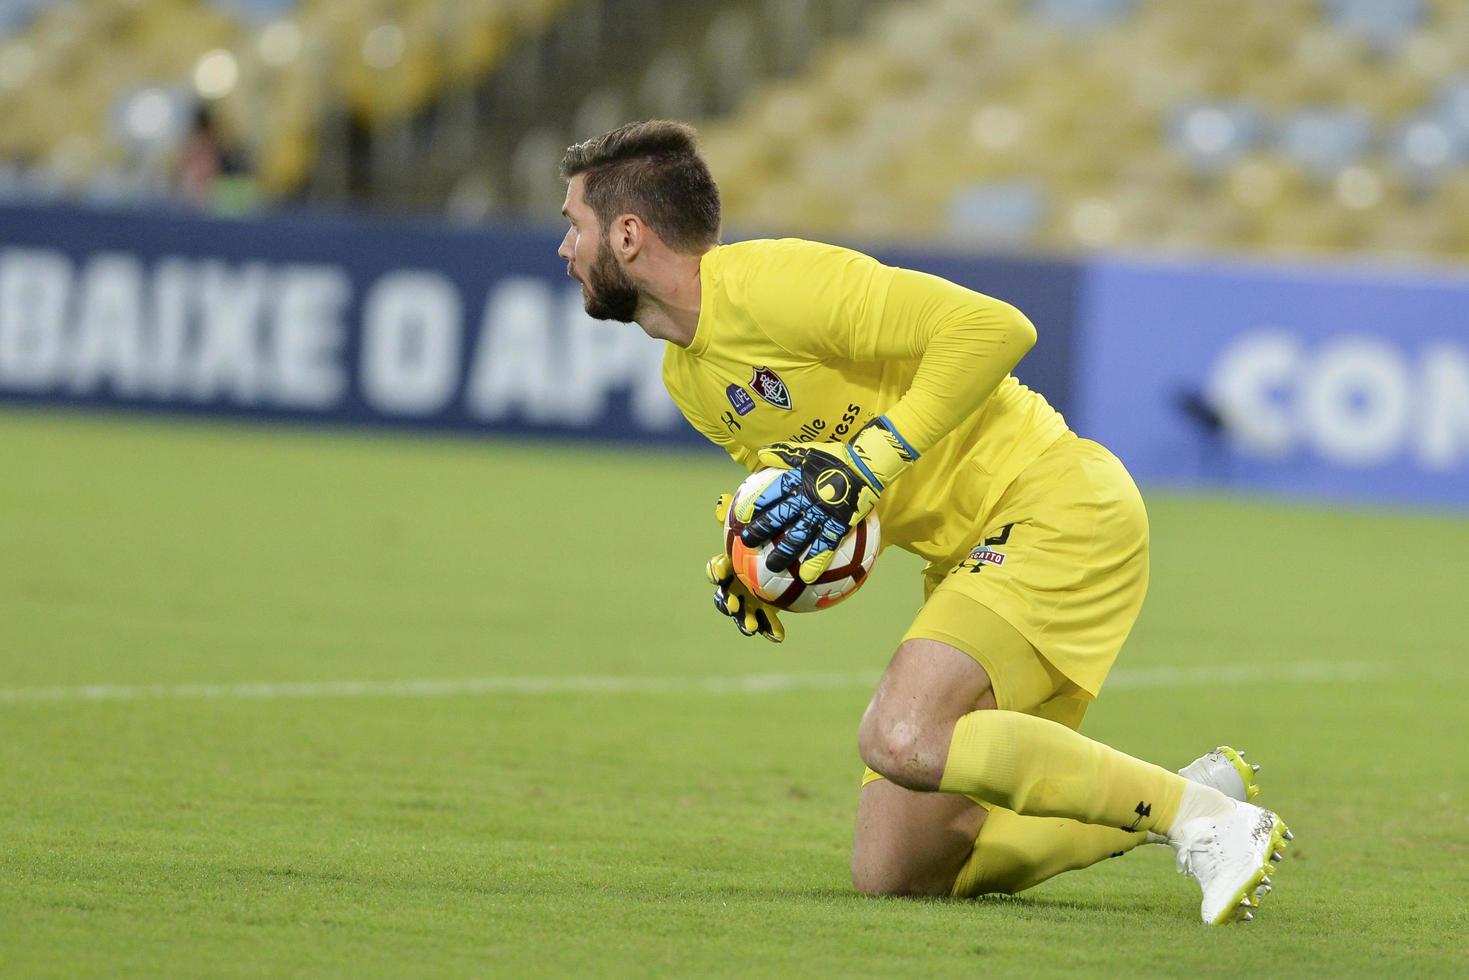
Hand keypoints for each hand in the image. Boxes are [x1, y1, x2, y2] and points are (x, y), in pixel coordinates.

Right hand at [708, 493, 784, 641]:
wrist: (786, 552)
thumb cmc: (769, 535)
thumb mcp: (757, 523)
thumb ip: (741, 515)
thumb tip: (722, 499)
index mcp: (730, 565)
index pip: (717, 568)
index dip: (715, 570)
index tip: (719, 572)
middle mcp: (734, 585)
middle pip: (723, 595)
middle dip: (725, 602)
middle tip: (732, 604)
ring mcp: (748, 600)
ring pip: (741, 614)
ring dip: (744, 621)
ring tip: (751, 628)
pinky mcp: (764, 611)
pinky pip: (766, 621)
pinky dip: (771, 629)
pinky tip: (779, 637)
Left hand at [738, 416, 916, 582]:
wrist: (867, 464)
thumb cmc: (836, 456)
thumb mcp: (807, 451)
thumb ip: (784, 454)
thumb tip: (761, 454)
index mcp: (798, 480)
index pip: (772, 493)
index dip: (756, 504)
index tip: (743, 516)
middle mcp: (806, 498)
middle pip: (780, 516)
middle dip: (763, 530)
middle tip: (748, 541)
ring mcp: (823, 513)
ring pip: (799, 535)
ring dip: (784, 551)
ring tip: (772, 566)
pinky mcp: (839, 523)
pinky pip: (827, 544)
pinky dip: (816, 560)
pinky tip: (807, 576)